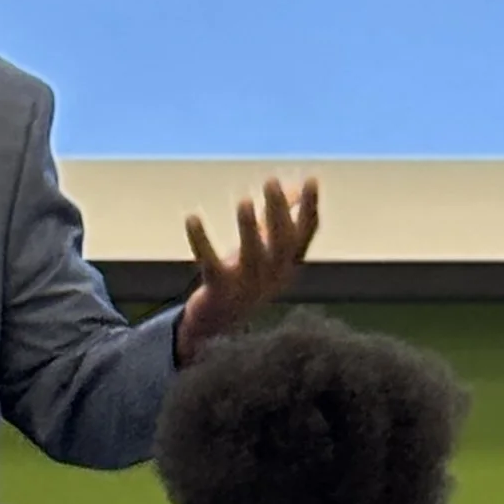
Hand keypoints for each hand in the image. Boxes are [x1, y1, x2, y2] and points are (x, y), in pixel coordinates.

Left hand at [178, 176, 320, 360]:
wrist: (219, 324)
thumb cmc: (246, 277)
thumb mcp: (265, 247)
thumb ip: (276, 217)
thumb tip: (295, 184)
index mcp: (288, 264)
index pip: (305, 234)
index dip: (309, 208)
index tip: (312, 179)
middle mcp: (273, 276)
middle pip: (282, 242)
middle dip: (278, 211)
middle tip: (271, 182)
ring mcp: (247, 286)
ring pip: (252, 255)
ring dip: (248, 228)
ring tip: (244, 201)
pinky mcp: (219, 291)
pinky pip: (210, 263)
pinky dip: (201, 241)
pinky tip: (191, 218)